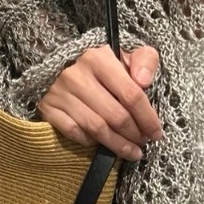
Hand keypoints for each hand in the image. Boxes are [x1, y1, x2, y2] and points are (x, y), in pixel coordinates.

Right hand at [37, 43, 162, 159]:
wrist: (60, 61)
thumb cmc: (101, 62)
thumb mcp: (126, 52)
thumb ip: (144, 60)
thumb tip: (144, 81)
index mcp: (99, 58)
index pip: (131, 95)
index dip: (147, 118)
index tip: (156, 133)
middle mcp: (77, 76)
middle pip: (115, 116)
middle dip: (134, 134)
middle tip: (143, 142)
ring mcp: (60, 93)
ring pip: (96, 128)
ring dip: (117, 144)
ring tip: (132, 152)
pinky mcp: (48, 108)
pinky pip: (73, 132)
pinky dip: (90, 142)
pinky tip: (102, 144)